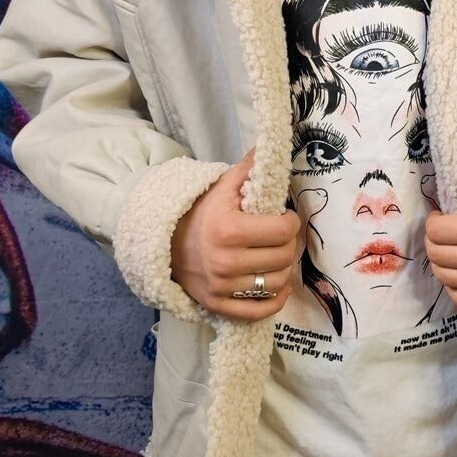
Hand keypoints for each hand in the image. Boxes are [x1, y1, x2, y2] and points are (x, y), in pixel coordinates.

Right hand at [170, 148, 299, 320]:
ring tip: (276, 255)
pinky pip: (262, 310)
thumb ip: (249, 169)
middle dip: (289, 243)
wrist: (166, 244)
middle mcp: (225, 262)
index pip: (283, 230)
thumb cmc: (202, 213)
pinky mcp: (219, 307)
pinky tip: (276, 284)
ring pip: (277, 282)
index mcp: (228, 230)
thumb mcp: (222, 187)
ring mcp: (222, 288)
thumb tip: (270, 146)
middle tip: (282, 236)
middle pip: (283, 257)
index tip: (284, 217)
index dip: (290, 222)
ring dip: (284, 268)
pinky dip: (276, 298)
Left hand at [424, 155, 456, 311]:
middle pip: (435, 254)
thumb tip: (452, 151)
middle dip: (434, 242)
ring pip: (443, 276)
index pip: (434, 230)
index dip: (433, 222)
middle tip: (444, 236)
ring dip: (442, 263)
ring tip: (452, 252)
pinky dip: (455, 285)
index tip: (442, 218)